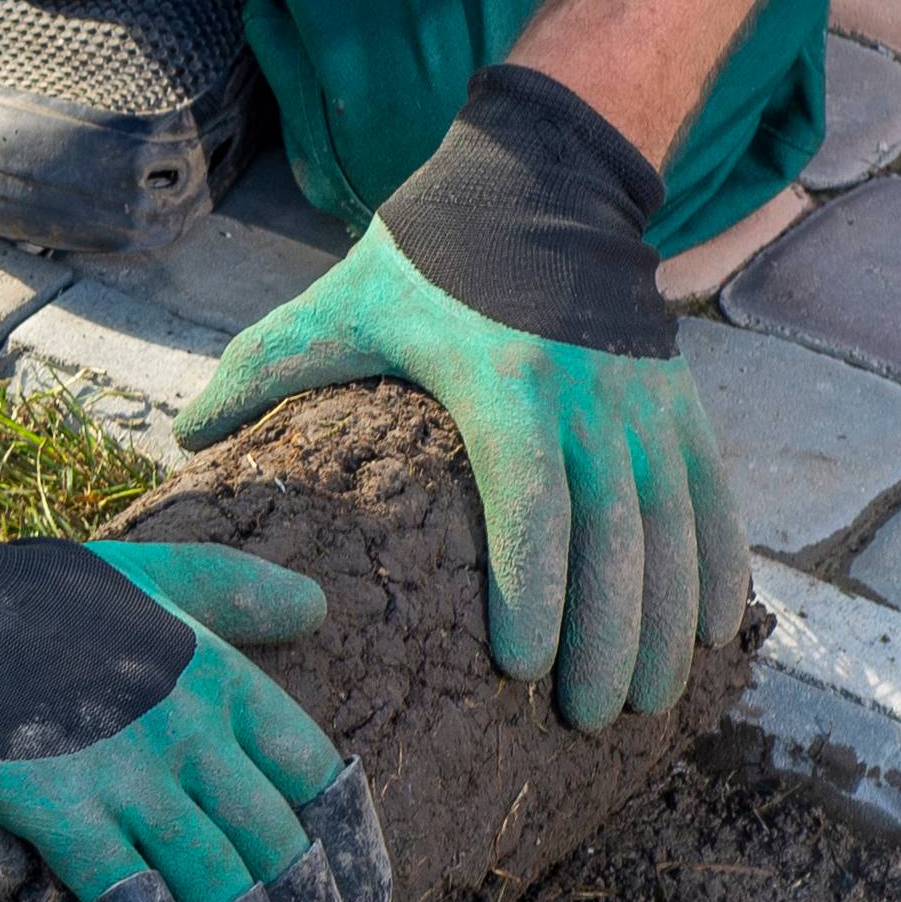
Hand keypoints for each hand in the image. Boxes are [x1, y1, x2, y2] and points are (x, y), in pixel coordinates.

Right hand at [0, 483, 399, 901]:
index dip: (351, 866)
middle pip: (282, 857)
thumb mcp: (150, 572)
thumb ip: (235, 592)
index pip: (323, 785)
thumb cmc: (22, 589)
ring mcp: (126, 770)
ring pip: (224, 896)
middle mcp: (191, 729)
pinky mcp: (56, 808)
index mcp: (222, 678)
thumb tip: (318, 607)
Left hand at [179, 65, 747, 728]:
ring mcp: (645, 402)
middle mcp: (591, 396)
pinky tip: (714, 633)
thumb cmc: (425, 257)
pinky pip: (712, 496)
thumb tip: (182, 436)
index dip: (534, 590)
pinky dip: (718, 566)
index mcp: (505, 381)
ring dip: (665, 620)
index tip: (523, 669)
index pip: (529, 503)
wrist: (543, 181)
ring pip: (672, 528)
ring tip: (646, 702)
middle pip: (613, 537)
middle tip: (584, 719)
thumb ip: (262, 370)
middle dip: (606, 636)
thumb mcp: (340, 303)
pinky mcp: (680, 402)